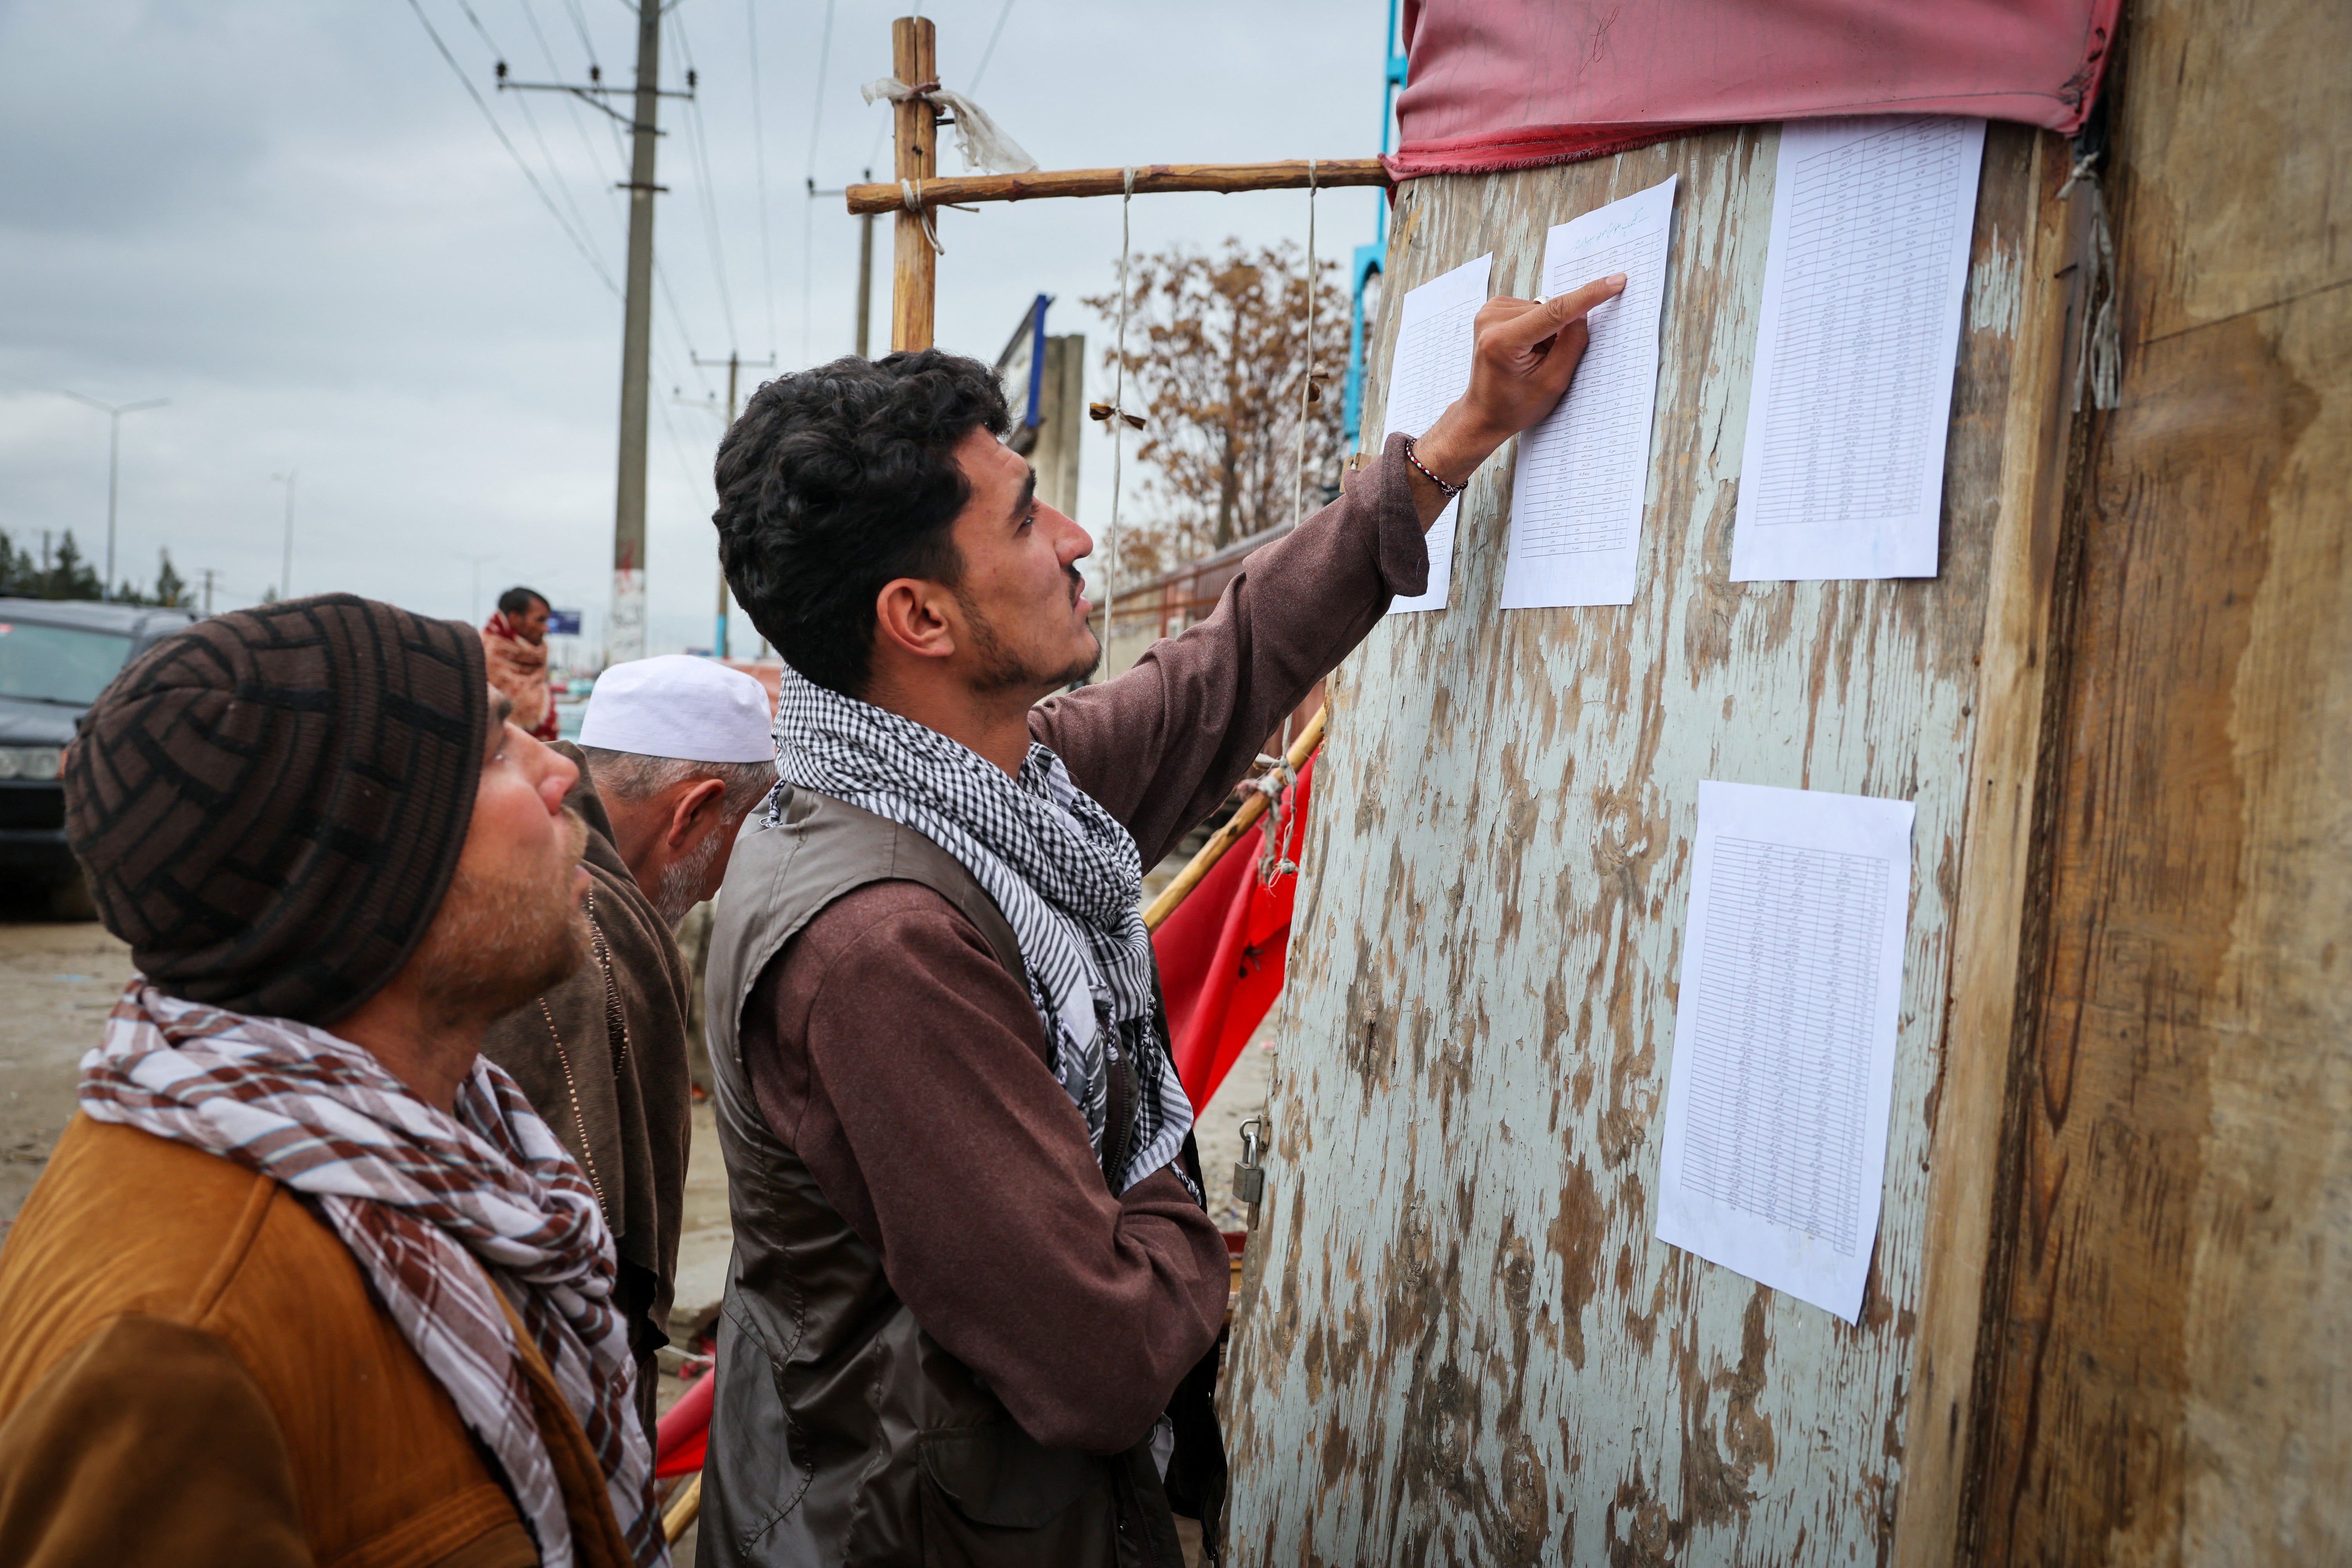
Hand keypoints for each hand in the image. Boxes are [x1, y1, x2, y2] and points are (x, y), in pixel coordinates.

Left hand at [1412, 273, 1630, 489]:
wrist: (1483, 413)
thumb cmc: (1515, 405)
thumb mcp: (1553, 382)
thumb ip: (1572, 343)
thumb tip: (1583, 309)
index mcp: (1503, 340)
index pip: (1556, 310)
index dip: (1589, 296)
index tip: (1615, 281)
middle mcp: (1491, 319)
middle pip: (1550, 310)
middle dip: (1560, 331)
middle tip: (1545, 362)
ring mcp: (1489, 311)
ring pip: (1543, 308)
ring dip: (1547, 331)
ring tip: (1530, 358)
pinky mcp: (1492, 308)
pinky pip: (1532, 310)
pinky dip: (1536, 327)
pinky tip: (1524, 348)